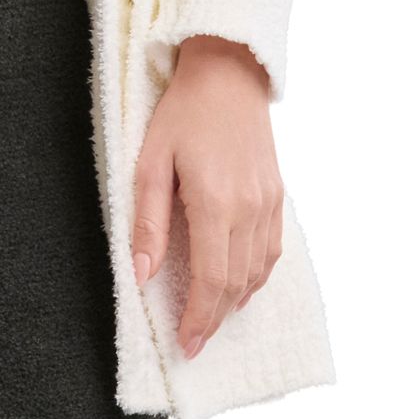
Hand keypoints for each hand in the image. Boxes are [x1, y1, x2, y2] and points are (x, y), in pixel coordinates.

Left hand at [130, 36, 283, 359]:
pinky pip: (271, 249)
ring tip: (212, 319)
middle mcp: (249, 208)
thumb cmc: (181, 114)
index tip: (186, 344)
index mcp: (215, 202)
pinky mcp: (276, 195)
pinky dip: (256, 276)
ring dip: (235, 301)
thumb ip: (147, 221)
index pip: (211, 278)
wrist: (228, 75)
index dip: (199, 317)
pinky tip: (239, 286)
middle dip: (214, 318)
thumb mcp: (150, 162)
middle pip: (236, 283)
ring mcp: (268, 202)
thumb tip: (141, 274)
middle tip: (195, 343)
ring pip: (257, 271)